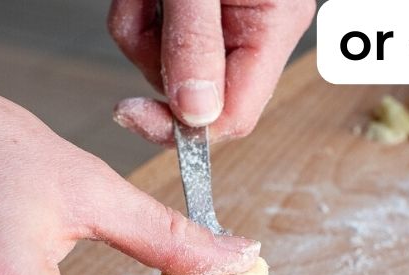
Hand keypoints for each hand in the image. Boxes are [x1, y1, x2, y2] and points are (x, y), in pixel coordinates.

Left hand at [111, 0, 315, 140]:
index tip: (134, 115)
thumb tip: (195, 115)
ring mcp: (228, 22)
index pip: (235, 115)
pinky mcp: (199, 12)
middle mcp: (257, 29)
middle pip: (197, 93)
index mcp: (274, 26)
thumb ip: (196, 42)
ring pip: (168, 64)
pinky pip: (157, 35)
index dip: (185, 128)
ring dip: (142, 30)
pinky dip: (139, 11)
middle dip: (156, 59)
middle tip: (151, 7)